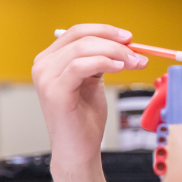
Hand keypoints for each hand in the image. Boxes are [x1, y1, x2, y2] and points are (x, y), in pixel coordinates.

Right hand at [32, 24, 147, 165]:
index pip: (77, 32)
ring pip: (83, 48)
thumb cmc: (84, 119)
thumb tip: (126, 44)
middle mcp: (43, 65)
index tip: (129, 38)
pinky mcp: (55, 91)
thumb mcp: (93, 81)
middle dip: (114, 42)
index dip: (105, 31)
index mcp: (50, 60)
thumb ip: (101, 60)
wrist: (77, 150)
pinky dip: (103, 62)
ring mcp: (46, 78)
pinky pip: (80, 65)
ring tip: (134, 64)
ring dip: (115, 52)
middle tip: (138, 54)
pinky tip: (119, 68)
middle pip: (81, 37)